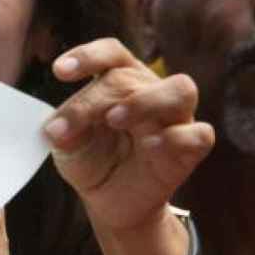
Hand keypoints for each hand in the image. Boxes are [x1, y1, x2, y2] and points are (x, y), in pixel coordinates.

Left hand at [44, 38, 213, 234]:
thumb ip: (64, 129)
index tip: (59, 72)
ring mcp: (175, 118)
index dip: (88, 56)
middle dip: (94, 99)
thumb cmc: (91, 161)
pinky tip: (150, 147)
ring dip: (144, 102)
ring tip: (114, 120)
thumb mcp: (67, 145)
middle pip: (131, 76)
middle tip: (66, 128)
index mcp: (120, 80)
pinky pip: (198, 133)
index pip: (112, 53)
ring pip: (181, 89)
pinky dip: (176, 137)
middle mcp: (151, 91)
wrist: (109, 200)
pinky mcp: (190, 149)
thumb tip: (56, 129)